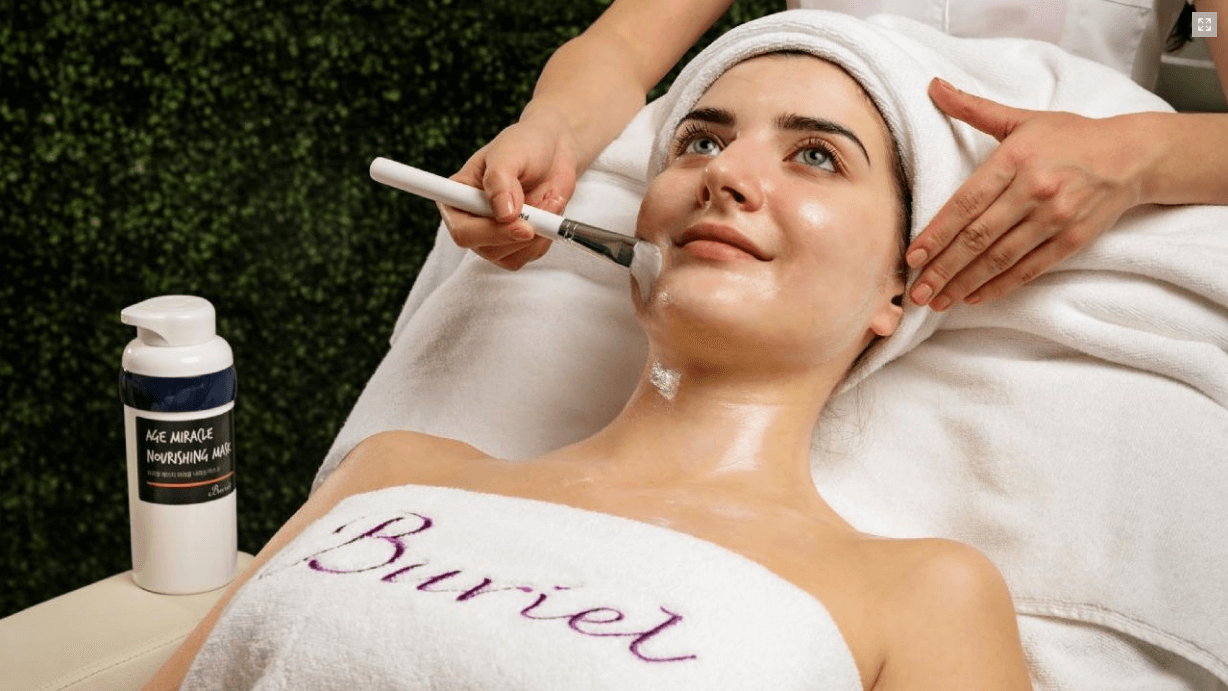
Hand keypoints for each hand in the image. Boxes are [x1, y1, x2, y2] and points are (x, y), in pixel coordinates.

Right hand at [440, 108, 580, 269]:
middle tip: (543, 213)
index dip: (488, 232)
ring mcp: (494, 236)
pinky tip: (550, 211)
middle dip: (518, 234)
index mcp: (457, 198)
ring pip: (510, 258)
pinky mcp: (517, 244)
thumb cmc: (525, 145)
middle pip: (486, 249)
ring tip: (547, 201)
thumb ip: (500, 180)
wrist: (553, 151)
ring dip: (537, 234)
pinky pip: (531, 253)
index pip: (462, 230)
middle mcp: (472, 221)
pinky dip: (547, 236)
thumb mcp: (509, 153)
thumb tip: (504, 214)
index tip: (519, 222)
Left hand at [907, 78, 1147, 309]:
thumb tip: (934, 87)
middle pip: (978, 237)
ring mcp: (1055, 218)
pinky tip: (974, 297)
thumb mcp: (1021, 118)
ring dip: (965, 282)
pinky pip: (1029, 269)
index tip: (913, 255)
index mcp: (1016, 159)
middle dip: (943, 267)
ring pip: (1000, 258)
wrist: (1132, 155)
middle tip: (917, 291)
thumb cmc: (1069, 136)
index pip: (966, 203)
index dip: (937, 232)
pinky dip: (1000, 286)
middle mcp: (1034, 189)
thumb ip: (973, 108)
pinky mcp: (1073, 240)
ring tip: (938, 301)